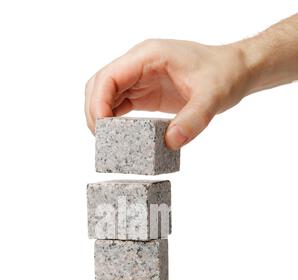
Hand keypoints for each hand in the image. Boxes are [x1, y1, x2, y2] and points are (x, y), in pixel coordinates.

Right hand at [85, 39, 250, 148]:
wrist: (235, 71)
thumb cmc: (224, 74)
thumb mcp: (213, 97)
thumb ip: (193, 119)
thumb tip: (171, 142)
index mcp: (148, 56)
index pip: (109, 76)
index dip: (98, 102)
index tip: (103, 128)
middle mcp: (139, 65)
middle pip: (100, 85)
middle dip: (95, 112)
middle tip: (102, 139)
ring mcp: (140, 78)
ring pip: (106, 95)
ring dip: (102, 117)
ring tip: (108, 142)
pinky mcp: (145, 93)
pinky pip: (120, 105)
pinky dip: (114, 121)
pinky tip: (119, 137)